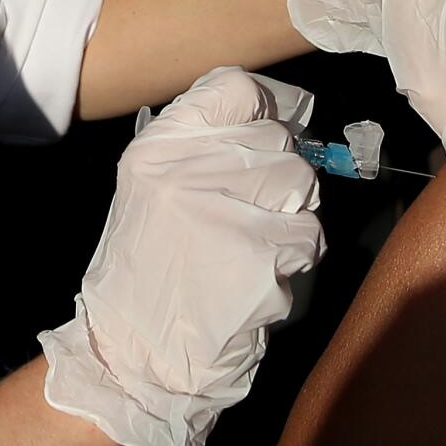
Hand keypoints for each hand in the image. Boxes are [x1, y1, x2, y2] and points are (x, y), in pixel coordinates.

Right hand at [38, 67, 324, 445]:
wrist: (136, 356)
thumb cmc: (153, 271)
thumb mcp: (156, 191)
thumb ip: (209, 146)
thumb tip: (289, 112)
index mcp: (157, 149)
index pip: (234, 88)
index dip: (270, 103)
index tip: (282, 121)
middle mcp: (185, 170)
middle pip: (278, 139)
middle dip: (280, 179)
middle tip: (251, 216)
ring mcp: (222, 210)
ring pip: (302, 184)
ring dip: (292, 218)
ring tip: (253, 248)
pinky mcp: (257, 253)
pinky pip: (309, 234)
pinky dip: (296, 259)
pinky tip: (258, 277)